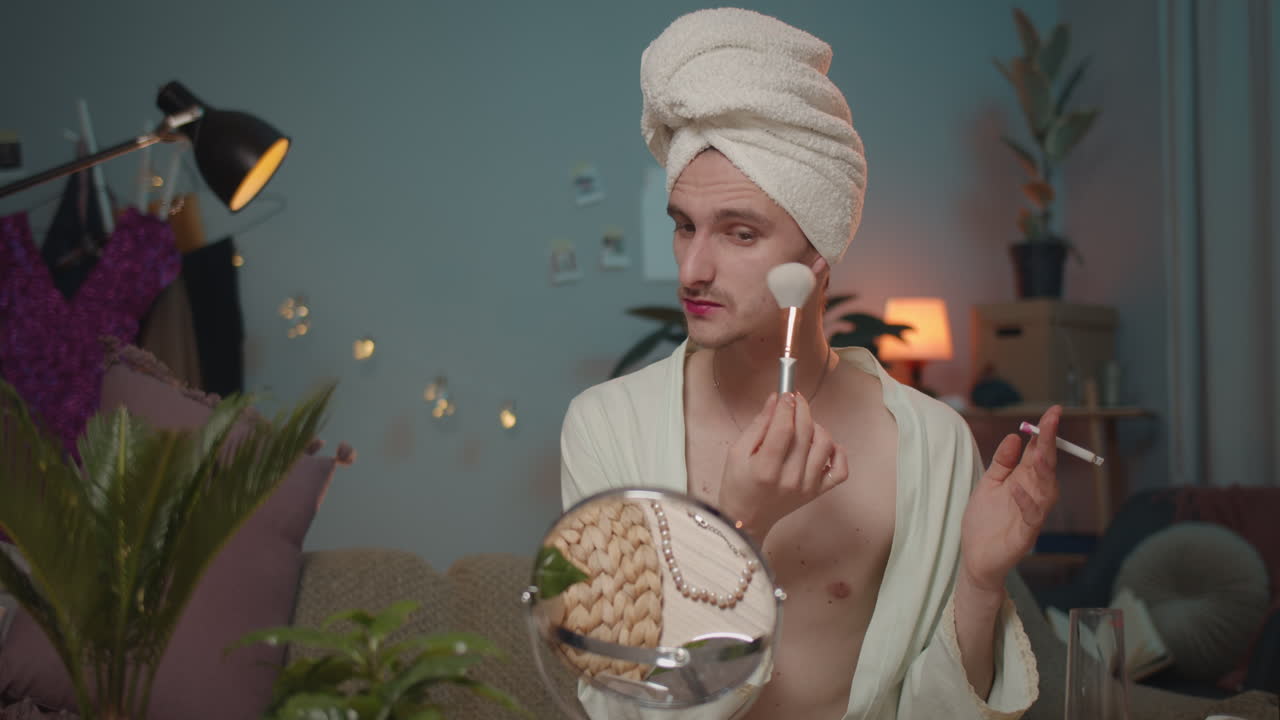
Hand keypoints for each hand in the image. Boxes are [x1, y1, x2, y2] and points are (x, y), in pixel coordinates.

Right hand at [717, 391, 848, 541]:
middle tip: (794, 399)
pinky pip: (840, 469)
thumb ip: (759, 425)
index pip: (784, 428)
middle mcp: (790, 479)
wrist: (745, 520)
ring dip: (816, 427)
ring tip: (803, 425)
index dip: (787, 406)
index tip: (786, 392)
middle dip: (801, 408)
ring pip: (825, 444)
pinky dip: (837, 452)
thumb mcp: (737, 452)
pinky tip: (823, 446)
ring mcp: (807, 487)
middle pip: (805, 432)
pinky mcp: (817, 492)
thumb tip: (777, 399)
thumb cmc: (737, 485)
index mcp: (766, 469)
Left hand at [959, 405, 1061, 595]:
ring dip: (1044, 470)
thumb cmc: (985, 521)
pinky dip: (1026, 501)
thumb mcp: (989, 484)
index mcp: (1023, 481)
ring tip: (1040, 450)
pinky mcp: (1025, 534)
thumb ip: (1002, 462)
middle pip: (1046, 466)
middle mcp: (1033, 495)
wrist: (976, 558)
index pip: (1038, 452)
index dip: (1045, 433)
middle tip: (1051, 421)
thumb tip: (1015, 436)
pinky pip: (1031, 516)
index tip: (1052, 412)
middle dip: (1050, 443)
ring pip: (1046, 490)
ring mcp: (1031, 515)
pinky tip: (1017, 486)